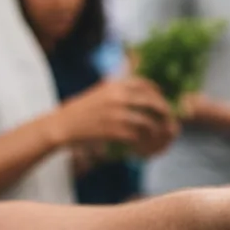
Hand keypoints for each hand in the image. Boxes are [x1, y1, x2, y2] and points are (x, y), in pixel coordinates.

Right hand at [55, 79, 177, 154]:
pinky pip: (137, 136)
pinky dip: (142, 142)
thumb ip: (118, 90)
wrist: (62, 124)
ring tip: (155, 137)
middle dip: (163, 112)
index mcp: (115, 85)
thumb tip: (138, 91)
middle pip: (152, 102)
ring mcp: (117, 114)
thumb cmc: (81, 110)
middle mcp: (118, 96)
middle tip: (167, 121)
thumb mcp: (100, 93)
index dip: (157, 92)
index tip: (160, 100)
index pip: (145, 84)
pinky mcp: (114, 131)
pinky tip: (141, 145)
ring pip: (148, 122)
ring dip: (154, 131)